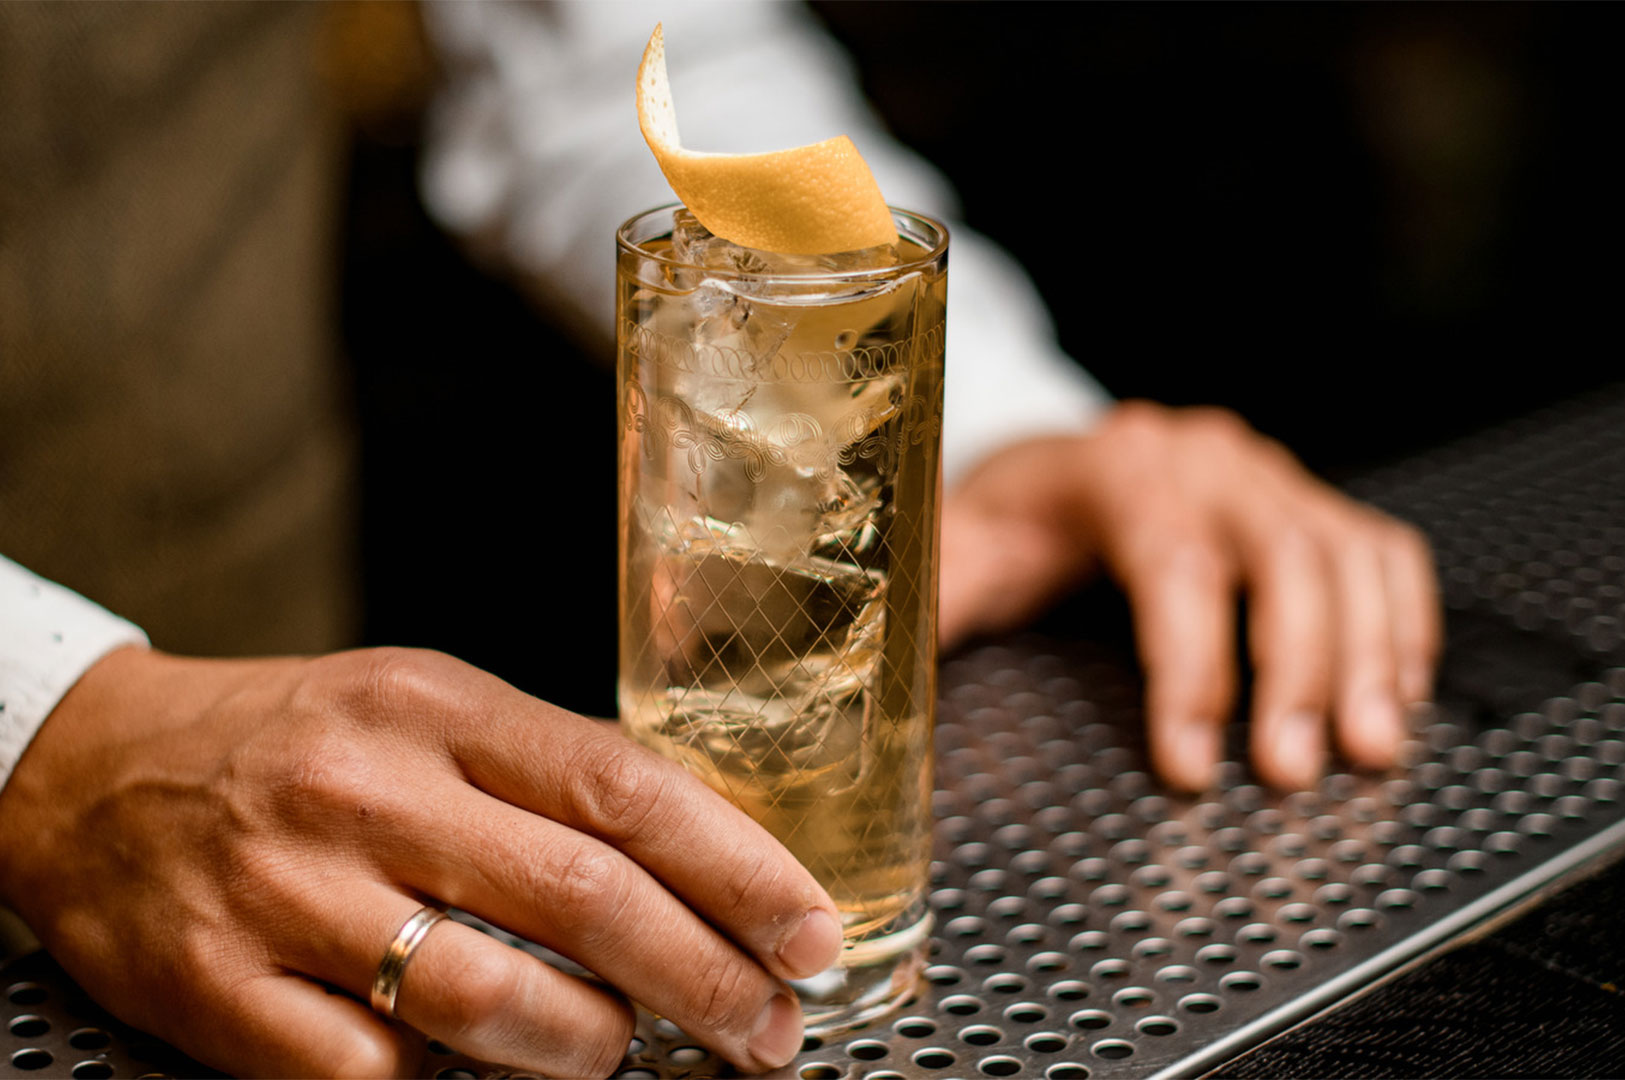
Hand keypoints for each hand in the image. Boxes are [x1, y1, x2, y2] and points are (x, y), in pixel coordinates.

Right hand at [0, 647, 841, 1077]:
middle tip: (770, 1030)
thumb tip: (700, 854)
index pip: (622, 786)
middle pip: (581, 897)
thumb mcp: (426, 705)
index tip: (810, 930)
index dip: (737, 868)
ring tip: (616, 1046)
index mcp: (438, 708)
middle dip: (703, 978)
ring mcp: (288, 893)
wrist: (94, 768)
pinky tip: (463, 1065)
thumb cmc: (300, 740)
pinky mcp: (218, 988)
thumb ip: (548, 769)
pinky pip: (367, 1073)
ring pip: (484, 999)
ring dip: (586, 1043)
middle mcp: (370, 792)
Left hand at [940, 401, 1441, 791]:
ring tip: (1369, 748)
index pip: (1173, 564)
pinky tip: (1398, 687)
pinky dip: (1402, 619)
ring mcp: (1267, 477)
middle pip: (1283, 556)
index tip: (1189, 764)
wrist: (1053, 464)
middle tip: (1294, 772)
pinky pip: (1380, 548)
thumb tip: (890, 677)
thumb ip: (937, 602)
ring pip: (1347, 553)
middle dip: (1298, 672)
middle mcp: (1207, 461)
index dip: (1190, 669)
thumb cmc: (1008, 519)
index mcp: (1118, 469)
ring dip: (1368, 655)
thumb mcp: (959, 551)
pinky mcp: (1306, 501)